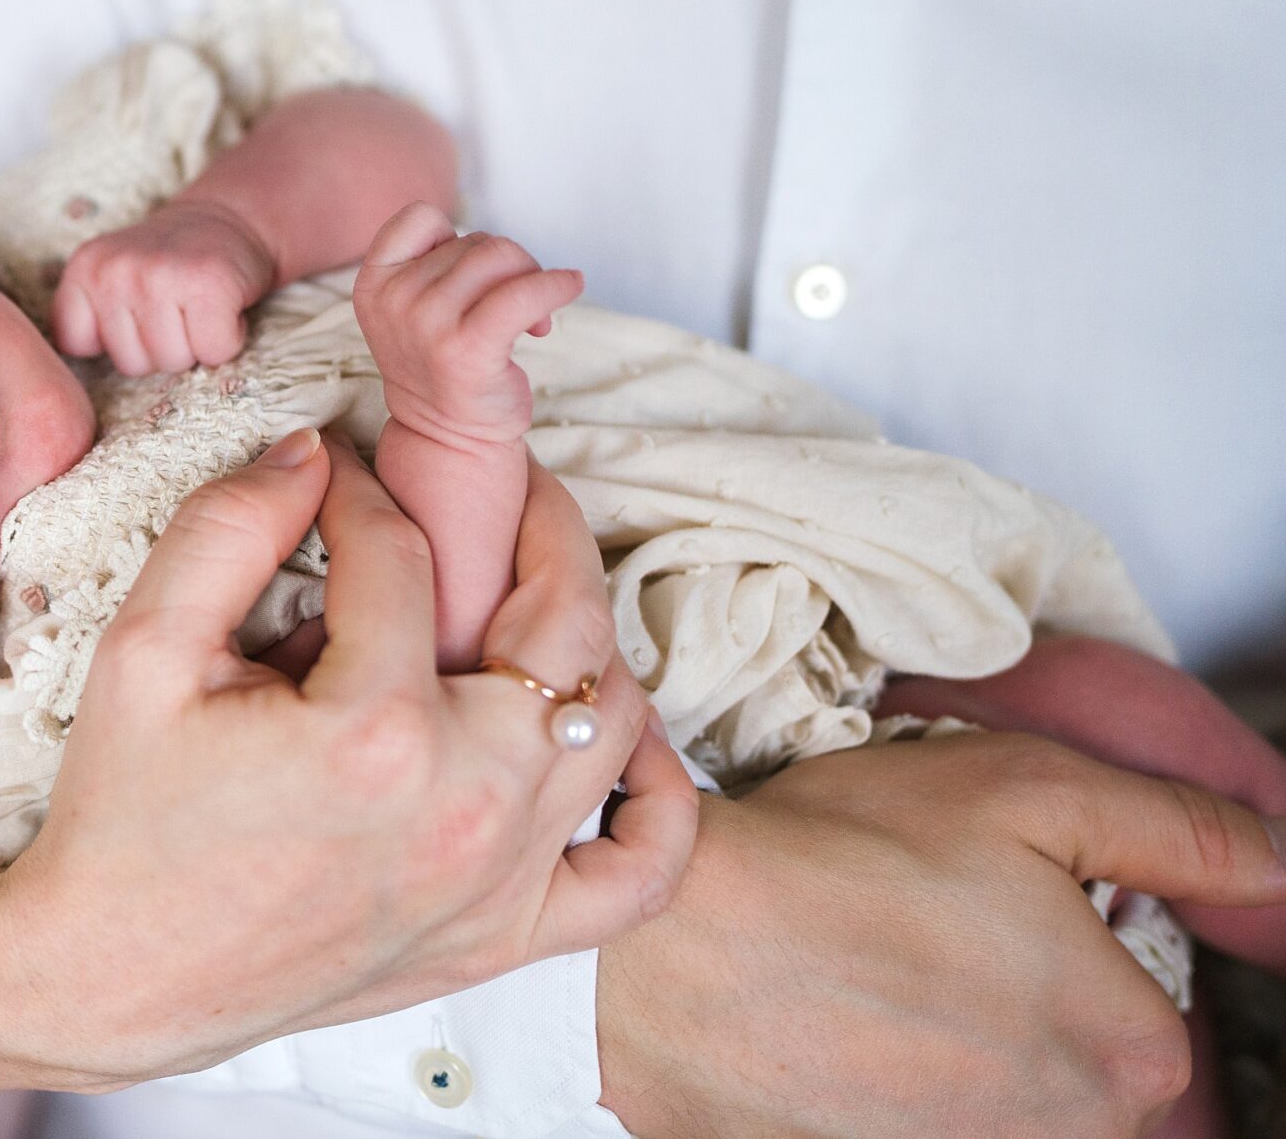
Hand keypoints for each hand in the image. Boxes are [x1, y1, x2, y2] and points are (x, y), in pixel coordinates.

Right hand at [0, 433, 697, 1083]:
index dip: (362, 490)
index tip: (335, 474)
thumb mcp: (142, 650)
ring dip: (584, 640)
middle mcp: (464, 804)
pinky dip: (660, 799)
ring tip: (527, 597)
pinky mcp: (504, 935)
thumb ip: (227, 529)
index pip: (404, 554)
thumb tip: (309, 450)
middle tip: (494, 486)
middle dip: (531, 522)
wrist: (114, 975)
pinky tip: (619, 742)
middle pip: (561, 617)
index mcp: (373, 728)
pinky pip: (643, 870)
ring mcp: (498, 879)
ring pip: (613, 719)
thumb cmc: (121, 816)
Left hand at [53, 198, 277, 372]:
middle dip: (158, 347)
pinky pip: (214, 352)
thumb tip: (72, 372)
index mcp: (84, 268)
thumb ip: (85, 313)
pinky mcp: (209, 286)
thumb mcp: (108, 277)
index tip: (136, 313)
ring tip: (196, 307)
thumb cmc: (168, 266)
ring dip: (194, 345)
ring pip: (172, 362)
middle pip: (131, 365)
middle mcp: (116, 270)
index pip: (77, 346)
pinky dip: (227, 340)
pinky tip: (221, 309)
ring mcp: (160, 276)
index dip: (114, 341)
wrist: (227, 222)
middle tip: (175, 307)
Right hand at [355, 203, 583, 448]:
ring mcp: (426, 324)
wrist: (448, 437)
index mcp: (373, 284)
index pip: (419, 217)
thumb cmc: (442, 364)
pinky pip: (524, 293)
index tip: (470, 275)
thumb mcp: (413, 308)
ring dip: (531, 278)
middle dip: (509, 266)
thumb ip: (435, 267)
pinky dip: (557, 285)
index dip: (455, 236)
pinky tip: (570, 287)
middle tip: (517, 306)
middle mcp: (394, 300)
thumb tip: (503, 250)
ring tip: (533, 316)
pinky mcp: (467, 349)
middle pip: (475, 241)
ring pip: (500, 257)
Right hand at [598, 734, 1285, 1137]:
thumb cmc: (838, 864)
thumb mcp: (1026, 791)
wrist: (669, 956)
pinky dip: (887, 1079)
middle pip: (1074, 1054)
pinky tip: (831, 1025)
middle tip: (915, 925)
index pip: (1139, 986)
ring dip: (947, 1041)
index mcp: (1134, 1048)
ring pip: (999, 1094)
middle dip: (1010, 992)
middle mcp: (1079, 1136)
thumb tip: (1277, 861)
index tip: (978, 885)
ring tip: (862, 972)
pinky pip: (920, 1119)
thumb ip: (1177, 830)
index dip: (1061, 920)